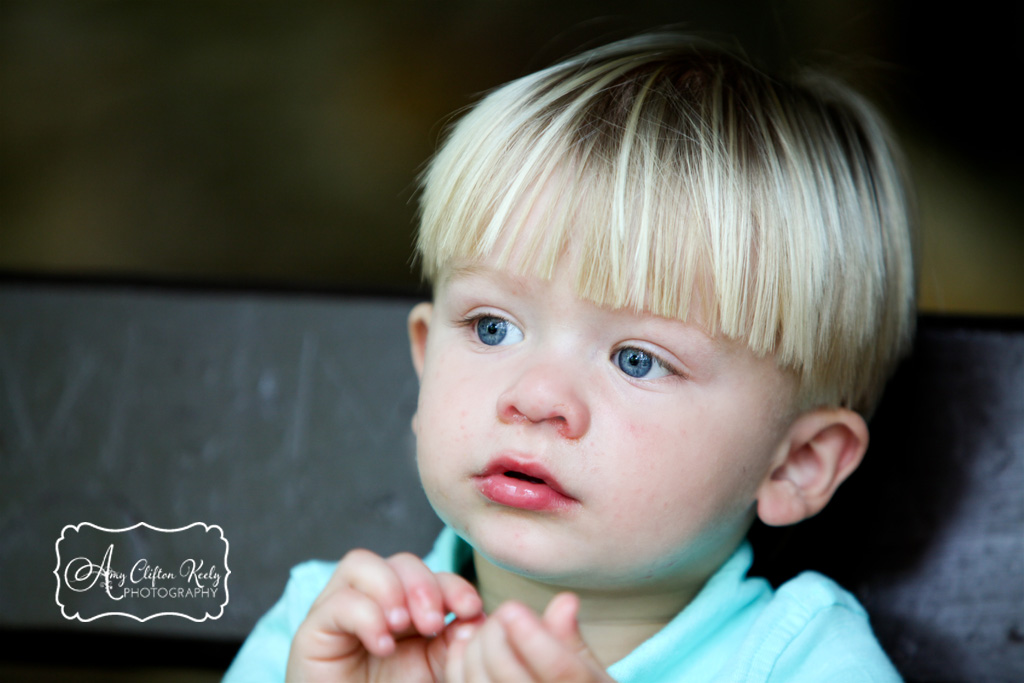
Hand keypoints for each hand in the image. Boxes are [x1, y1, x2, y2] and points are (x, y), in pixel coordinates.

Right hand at [286, 548, 483, 681]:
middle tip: (434, 623)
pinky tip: (382, 646)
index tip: (471, 608)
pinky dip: (365, 616)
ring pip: (361, 563)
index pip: (433, 575)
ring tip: (403, 626)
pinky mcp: (313, 631)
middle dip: (423, 586)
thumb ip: (456, 643)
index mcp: (408, 608)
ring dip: (390, 589)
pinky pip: (338, 601)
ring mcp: (341, 611)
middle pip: (400, 562)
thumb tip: (479, 616)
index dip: (454, 585)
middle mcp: (374, 602)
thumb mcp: (435, 672)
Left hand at [446, 592, 614, 682]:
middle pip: (508, 674)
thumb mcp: (585, 667)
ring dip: (475, 645)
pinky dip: (458, 660)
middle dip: (496, 634)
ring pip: (479, 681)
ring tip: (485, 626)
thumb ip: (570, 637)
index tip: (514, 608)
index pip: (557, 668)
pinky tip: (465, 640)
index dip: (531, 637)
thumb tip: (565, 601)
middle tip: (502, 613)